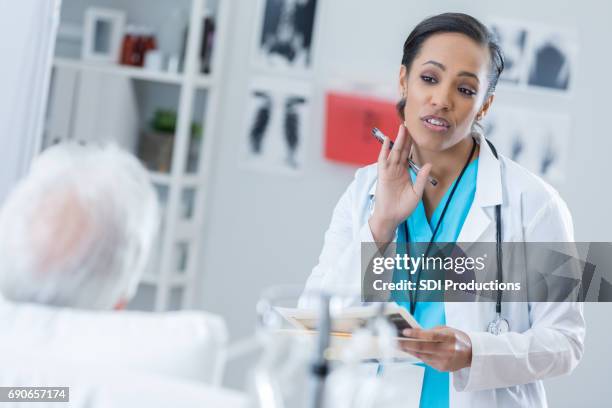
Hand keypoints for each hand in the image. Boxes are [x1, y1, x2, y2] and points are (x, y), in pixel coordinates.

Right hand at [369, 124, 431, 241]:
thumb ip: (422, 178)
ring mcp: (389, 171)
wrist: (391, 217)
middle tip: (409, 123)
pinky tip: (387, 141)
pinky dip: (384, 150)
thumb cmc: (403, 207)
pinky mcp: (382, 175)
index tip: (417, 132)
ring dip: (398, 140)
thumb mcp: (417, 192)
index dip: (412, 144)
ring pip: (394, 152)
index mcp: (405, 172)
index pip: (409, 154)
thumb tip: (429, 164)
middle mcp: (397, 169)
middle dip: (406, 137)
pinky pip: (383, 160)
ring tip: (402, 127)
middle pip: (402, 150)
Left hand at [399, 326, 471, 371]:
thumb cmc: (457, 338)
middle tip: (396, 341)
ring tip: (399, 346)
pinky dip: (417, 355)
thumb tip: (415, 332)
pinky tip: (410, 351)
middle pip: (423, 347)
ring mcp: (444, 361)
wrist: (471, 354)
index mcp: (449, 337)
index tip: (404, 331)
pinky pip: (425, 361)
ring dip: (409, 350)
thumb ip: (432, 331)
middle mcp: (447, 350)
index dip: (416, 333)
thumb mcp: (447, 329)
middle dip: (407, 344)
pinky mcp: (441, 368)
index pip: (430, 335)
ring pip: (422, 355)